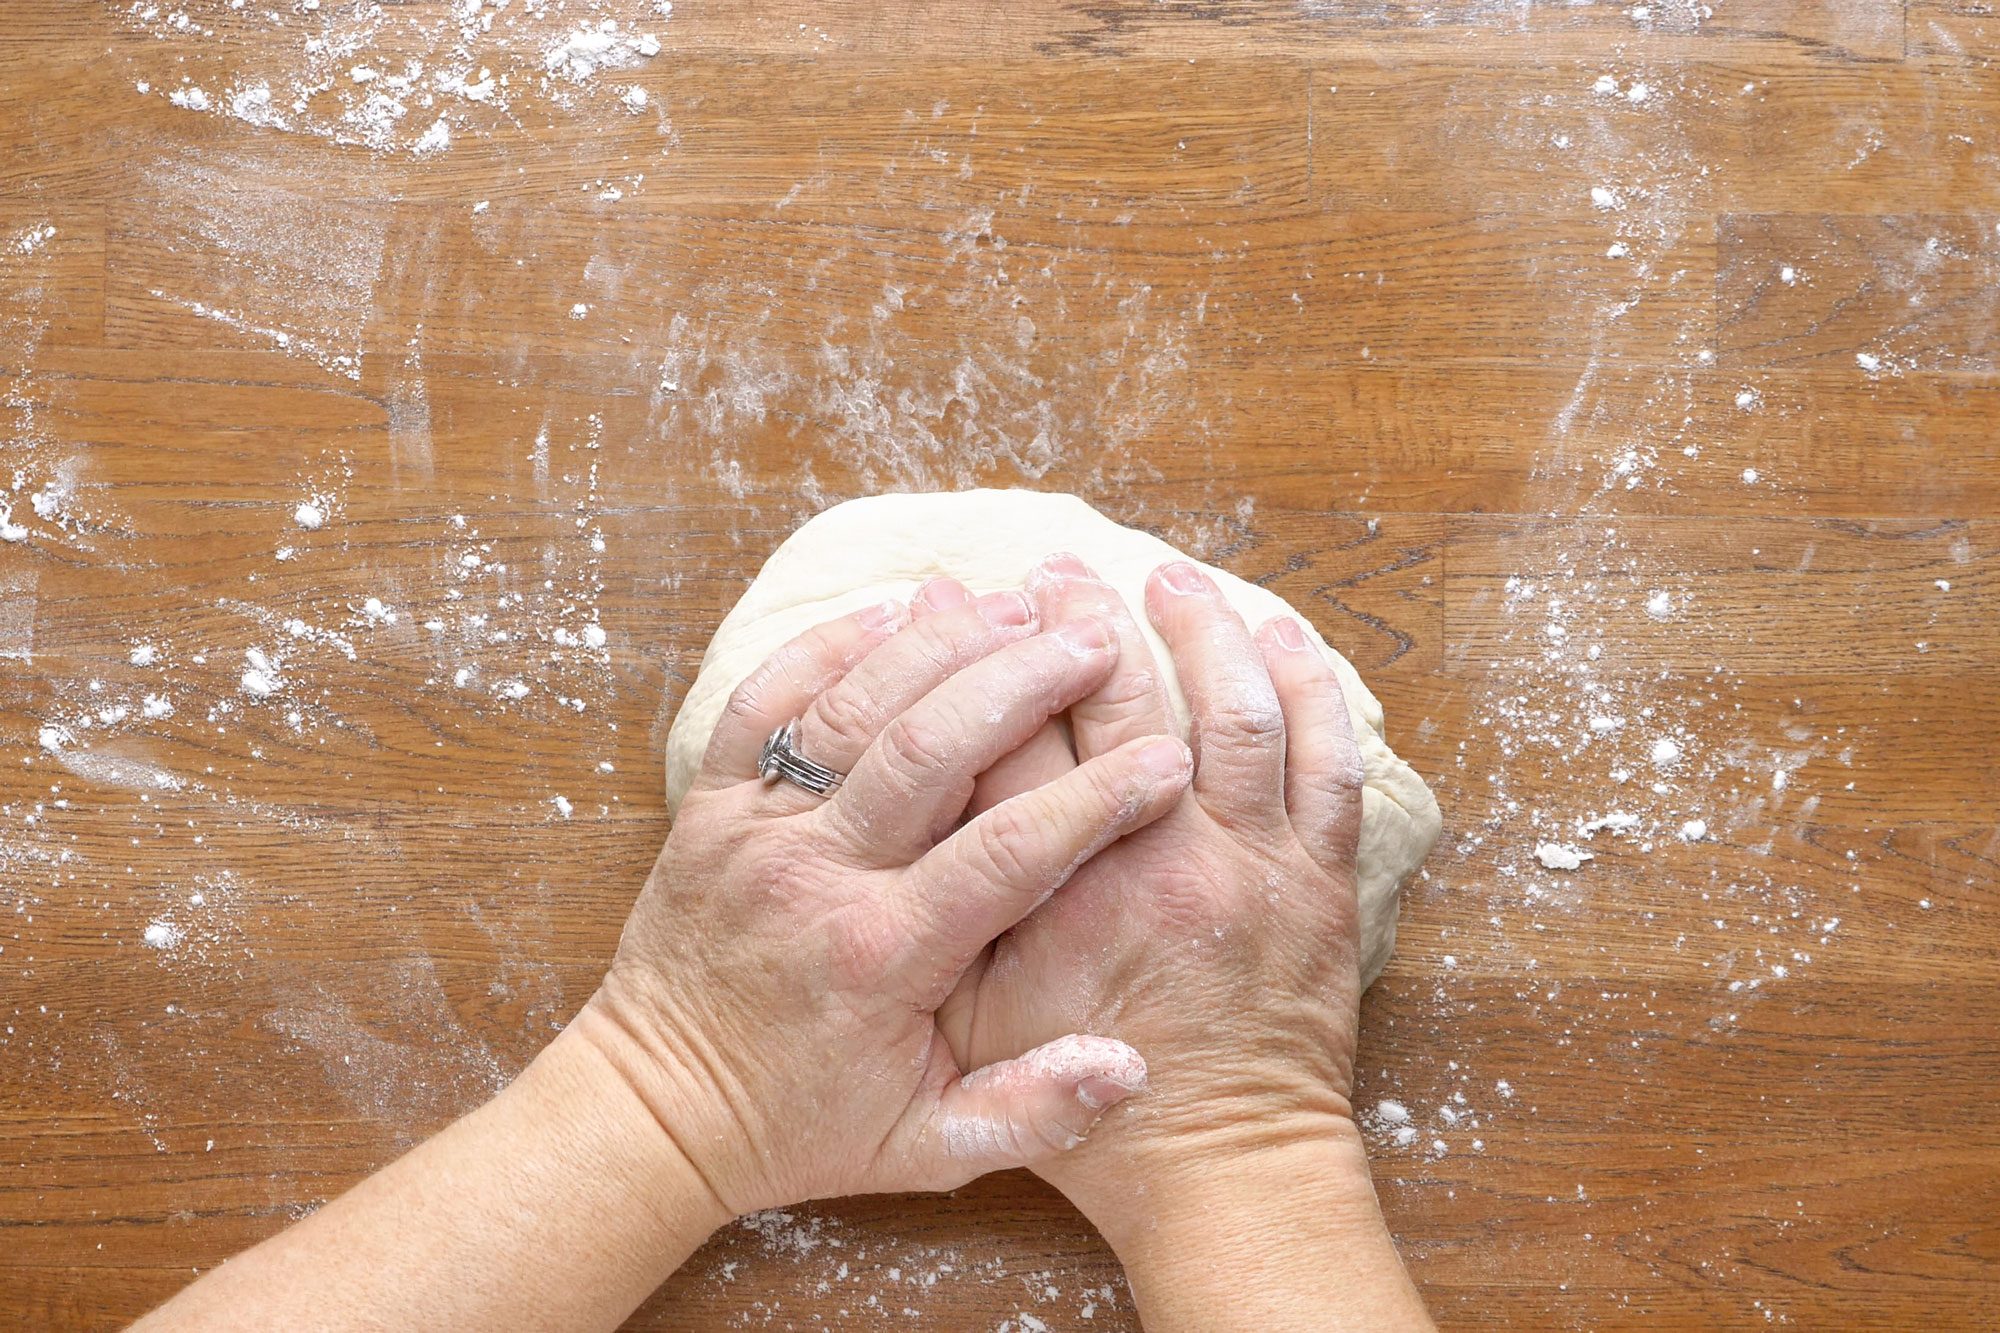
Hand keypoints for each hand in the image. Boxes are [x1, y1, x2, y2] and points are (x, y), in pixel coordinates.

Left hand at [576, 589, 1194, 1215]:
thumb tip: (1130, 1067)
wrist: (656, 1110)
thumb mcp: (926, 1150)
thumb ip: (1031, 1111)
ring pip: (852, 706)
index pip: (1005, 853)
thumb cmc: (801, 1127)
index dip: (1094, 799)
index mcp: (880, 957)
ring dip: (937, 643)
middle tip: (1096, 639)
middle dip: (1022, 681)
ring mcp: (754, 829)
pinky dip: (828, 645)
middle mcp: (814, 877)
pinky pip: (764, 698)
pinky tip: (897, 608)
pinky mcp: (709, 803)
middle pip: (928, 747)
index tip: (1164, 760)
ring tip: (1016, 604)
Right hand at [931, 555, 1370, 1197]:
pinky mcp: (1317, 879)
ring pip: (1234, 708)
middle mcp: (1160, 864)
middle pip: (1118, 704)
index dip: (975, 663)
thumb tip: (915, 813)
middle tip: (1051, 572)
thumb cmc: (1096, 1117)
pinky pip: (1327, 760)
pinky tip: (1279, 634)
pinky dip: (1308, 687)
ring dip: (1200, 629)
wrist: (1224, 1171)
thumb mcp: (977, 1034)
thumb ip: (950, 925)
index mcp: (1064, 900)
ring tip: (1167, 576)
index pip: (1010, 745)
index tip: (953, 603)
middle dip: (1078, 622)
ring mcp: (1250, 864)